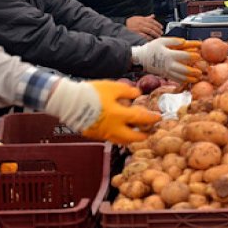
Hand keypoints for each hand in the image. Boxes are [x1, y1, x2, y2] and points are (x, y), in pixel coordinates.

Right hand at [45, 79, 160, 143]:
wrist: (69, 102)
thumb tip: (137, 94)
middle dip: (143, 136)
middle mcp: (113, 128)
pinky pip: (110, 137)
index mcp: (119, 116)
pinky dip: (117, 134)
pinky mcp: (94, 135)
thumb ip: (127, 91)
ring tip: (134, 131)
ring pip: (121, 140)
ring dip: (130, 137)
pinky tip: (117, 127)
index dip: (151, 118)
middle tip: (147, 131)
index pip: (141, 119)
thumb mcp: (112, 87)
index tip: (158, 118)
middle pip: (133, 138)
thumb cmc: (91, 93)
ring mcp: (103, 134)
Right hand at [126, 15, 162, 39]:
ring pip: (149, 31)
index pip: (152, 21)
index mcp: (142, 19)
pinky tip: (152, 39)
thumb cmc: (132, 21)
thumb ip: (147, 17)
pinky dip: (149, 37)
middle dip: (157, 30)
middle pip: (152, 26)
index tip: (161, 27)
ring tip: (158, 36)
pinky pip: (144, 35)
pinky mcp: (137, 33)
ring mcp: (139, 28)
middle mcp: (141, 23)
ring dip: (155, 34)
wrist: (123, 24)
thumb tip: (153, 16)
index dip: (158, 24)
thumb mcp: (139, 18)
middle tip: (161, 32)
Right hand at [132, 37, 201, 82]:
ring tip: (197, 79)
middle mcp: (168, 64)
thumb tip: (184, 41)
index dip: (193, 56)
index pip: (184, 56)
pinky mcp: (165, 75)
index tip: (199, 56)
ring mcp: (167, 71)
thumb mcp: (162, 41)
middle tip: (200, 72)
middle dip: (193, 71)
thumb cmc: (152, 48)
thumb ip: (174, 41)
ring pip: (180, 77)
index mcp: (169, 55)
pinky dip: (182, 81)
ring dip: (189, 78)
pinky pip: (175, 80)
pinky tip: (188, 81)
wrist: (141, 58)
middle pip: (183, 69)